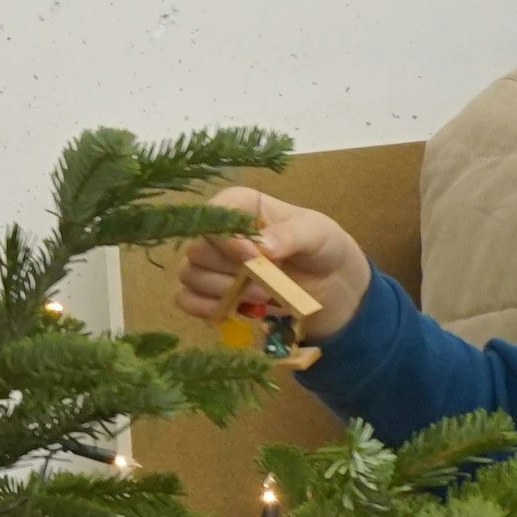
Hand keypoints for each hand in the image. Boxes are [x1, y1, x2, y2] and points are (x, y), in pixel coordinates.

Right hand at [176, 187, 371, 341]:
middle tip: (264, 285)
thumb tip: (263, 248)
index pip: (212, 217)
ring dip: (224, 293)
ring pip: (191, 276)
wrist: (330, 282)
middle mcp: (217, 231)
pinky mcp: (209, 291)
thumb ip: (290, 236)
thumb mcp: (315, 233)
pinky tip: (234, 312)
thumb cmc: (320, 245)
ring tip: (261, 298)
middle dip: (230, 273)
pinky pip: (186, 300)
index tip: (254, 257)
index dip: (227, 240)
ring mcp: (209, 263)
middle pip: (197, 251)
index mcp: (238, 205)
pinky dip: (206, 309)